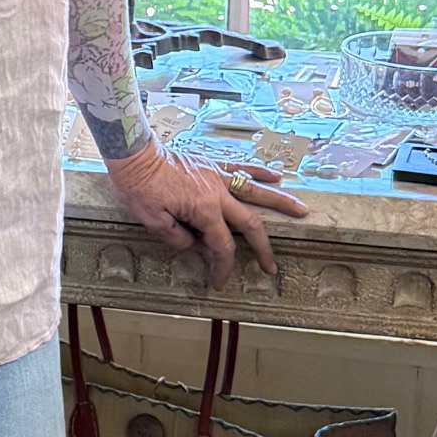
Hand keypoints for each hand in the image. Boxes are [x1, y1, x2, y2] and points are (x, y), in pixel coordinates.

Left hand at [103, 133, 308, 287]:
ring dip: (280, 202)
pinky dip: (260, 171)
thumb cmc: (140, 187)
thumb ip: (178, 238)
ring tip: (302, 211)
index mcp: (204, 210)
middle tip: (272, 266)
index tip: (220, 283)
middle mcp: (217, 193)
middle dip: (263, 248)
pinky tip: (277, 175)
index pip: (222, 246)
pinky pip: (241, 166)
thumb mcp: (152, 220)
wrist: (134, 153)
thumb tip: (194, 244)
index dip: (224, 268)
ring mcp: (217, 175)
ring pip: (256, 190)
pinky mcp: (211, 162)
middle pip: (250, 223)